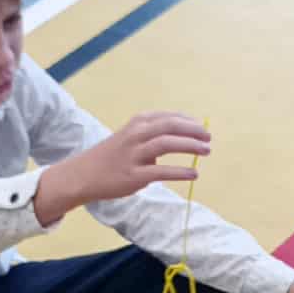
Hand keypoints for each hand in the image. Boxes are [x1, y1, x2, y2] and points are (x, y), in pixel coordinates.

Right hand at [35, 113, 210, 224]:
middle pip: (170, 126)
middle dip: (193, 130)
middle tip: (209, 138)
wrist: (84, 174)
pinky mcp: (133, 175)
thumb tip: (188, 137)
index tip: (203, 128)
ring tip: (206, 151)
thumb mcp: (132, 137)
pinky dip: (180, 171)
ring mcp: (134, 154)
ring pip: (166, 144)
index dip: (189, 121)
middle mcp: (135, 134)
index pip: (169, 117)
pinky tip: (193, 174)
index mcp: (137, 123)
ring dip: (190, 146)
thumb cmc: (114, 156)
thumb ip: (155, 135)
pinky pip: (161, 172)